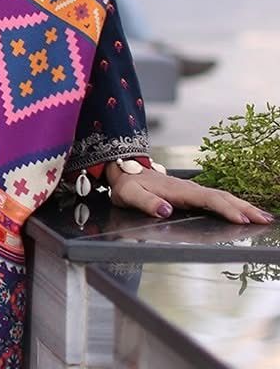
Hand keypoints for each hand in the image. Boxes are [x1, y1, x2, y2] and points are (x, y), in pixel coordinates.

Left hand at [105, 163, 273, 224]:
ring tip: (264, 216)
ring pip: (222, 196)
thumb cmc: (127, 184)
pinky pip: (216, 198)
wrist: (123, 169)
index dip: (225, 209)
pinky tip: (243, 211)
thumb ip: (146, 202)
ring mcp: (191, 190)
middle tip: (265, 219)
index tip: (242, 219)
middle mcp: (188, 189)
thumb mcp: (129, 194)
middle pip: (221, 197)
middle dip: (244, 207)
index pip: (206, 199)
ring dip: (243, 205)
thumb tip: (165, 210)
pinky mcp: (191, 193)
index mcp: (176, 190)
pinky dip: (233, 204)